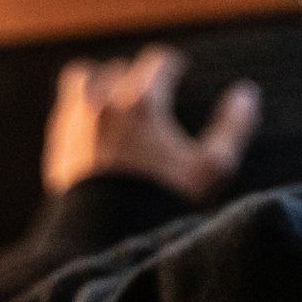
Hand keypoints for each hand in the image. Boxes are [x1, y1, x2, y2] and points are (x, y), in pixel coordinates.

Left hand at [42, 46, 261, 202]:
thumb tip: (246, 93)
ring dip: (99, 81)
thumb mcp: (212, 169)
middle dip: (137, 76)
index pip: (158, 60)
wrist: (106, 241)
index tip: (183, 75)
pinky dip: (80, 110)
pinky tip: (95, 129)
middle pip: (119, 68)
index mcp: (143, 103)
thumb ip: (233, 126)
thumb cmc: (163, 202)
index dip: (175, 66)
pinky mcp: (56, 145)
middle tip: (153, 94)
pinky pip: (64, 110)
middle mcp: (104, 103)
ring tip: (114, 100)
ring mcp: (75, 122)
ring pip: (81, 77)